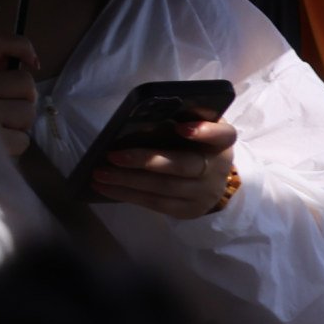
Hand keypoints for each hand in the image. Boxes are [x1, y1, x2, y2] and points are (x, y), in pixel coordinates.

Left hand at [93, 118, 242, 218]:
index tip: (181, 127)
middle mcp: (218, 169)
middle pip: (183, 165)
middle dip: (145, 160)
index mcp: (221, 143)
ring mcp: (205, 193)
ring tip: (100, 174)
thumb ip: (179, 119)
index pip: (223, 135)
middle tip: (112, 156)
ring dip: (128, 181)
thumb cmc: (193, 145)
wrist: (210, 181)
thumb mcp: (194, 128)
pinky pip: (157, 204)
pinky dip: (128, 195)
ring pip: (165, 187)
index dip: (205, 131)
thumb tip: (139, 113)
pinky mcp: (189, 210)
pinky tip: (106, 188)